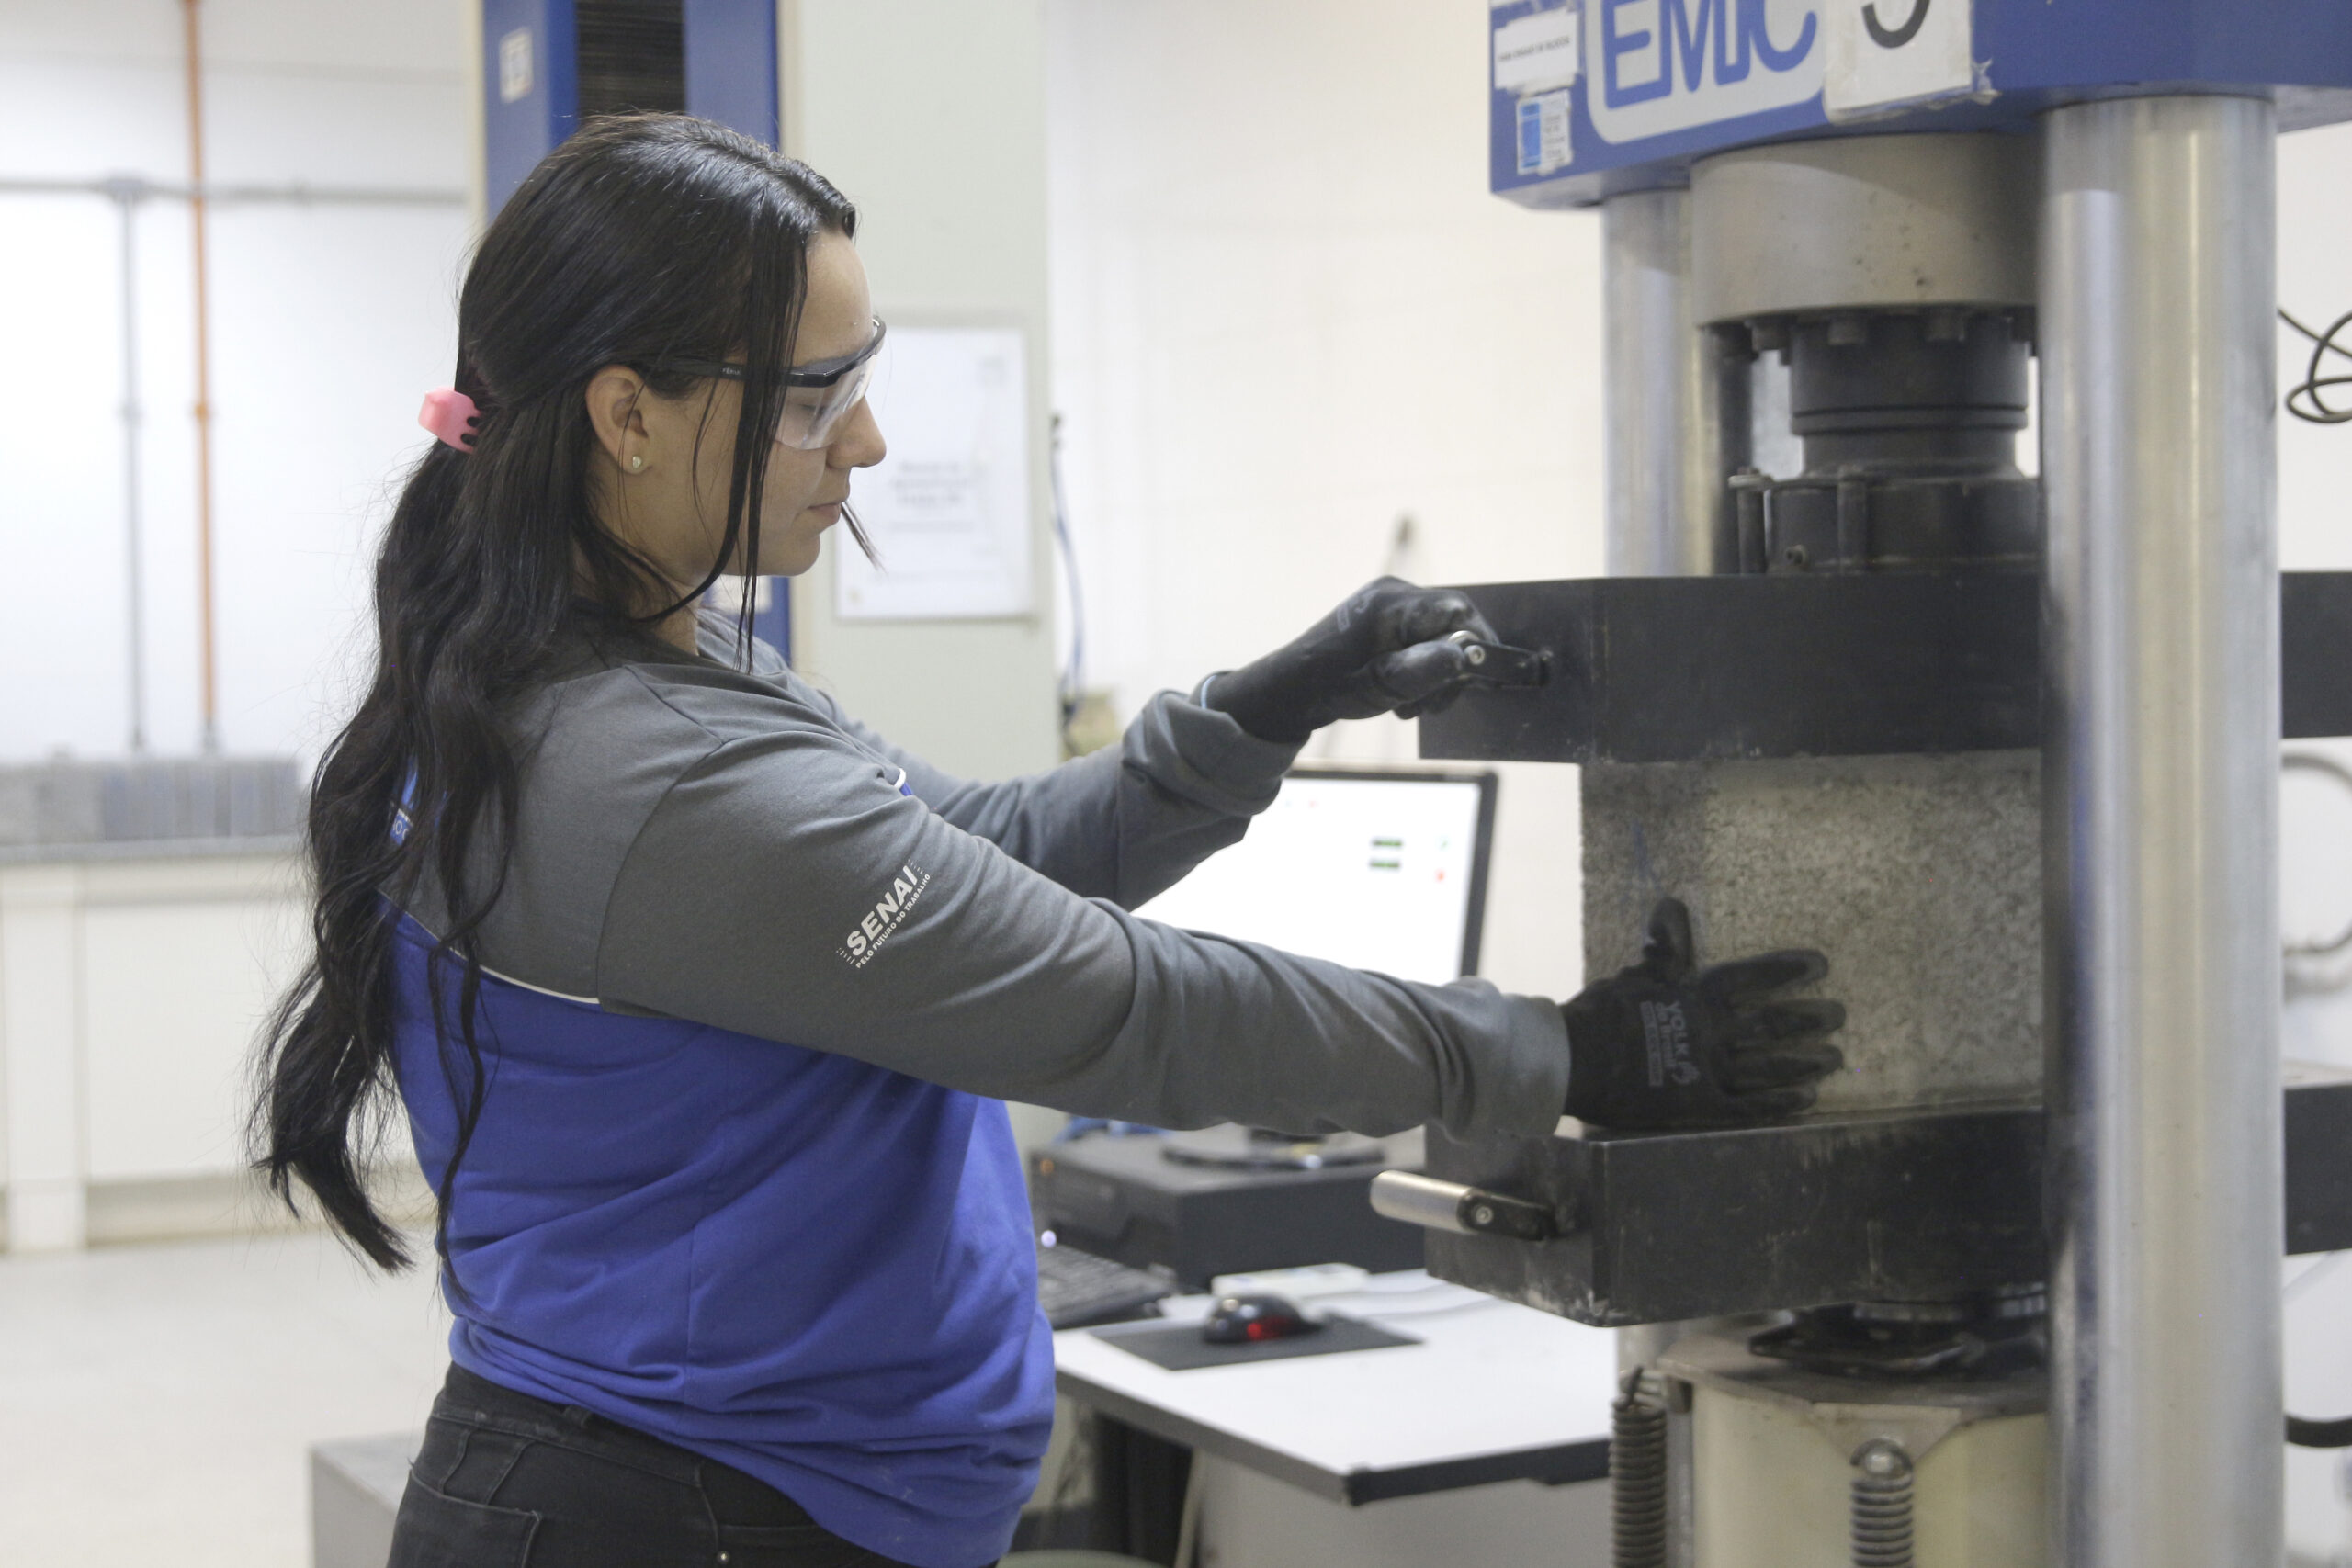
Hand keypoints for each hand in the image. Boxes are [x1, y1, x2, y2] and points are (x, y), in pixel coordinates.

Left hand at [1202, 577, 1498, 743]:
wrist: (1288, 690)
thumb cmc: (1328, 688)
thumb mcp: (1378, 686)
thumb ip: (1422, 670)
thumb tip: (1465, 656)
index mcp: (1392, 603)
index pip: (1457, 611)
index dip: (1474, 645)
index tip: (1471, 682)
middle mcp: (1393, 594)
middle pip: (1451, 623)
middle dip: (1450, 666)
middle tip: (1429, 706)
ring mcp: (1388, 604)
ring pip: (1438, 634)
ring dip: (1435, 672)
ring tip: (1409, 706)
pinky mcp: (1385, 619)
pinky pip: (1421, 637)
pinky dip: (1421, 666)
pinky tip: (1402, 693)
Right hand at [1560, 898, 1845, 1129]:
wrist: (1573, 1060)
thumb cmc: (1602, 1013)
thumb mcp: (1636, 972)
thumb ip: (1664, 945)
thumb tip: (1672, 903)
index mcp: (1696, 996)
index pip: (1752, 977)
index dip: (1787, 970)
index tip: (1820, 965)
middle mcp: (1711, 1032)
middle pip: (1772, 1023)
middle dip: (1809, 1018)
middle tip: (1839, 1015)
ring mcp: (1709, 1070)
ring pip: (1770, 1066)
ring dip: (1806, 1061)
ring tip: (1835, 1058)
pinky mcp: (1701, 1105)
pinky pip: (1750, 1107)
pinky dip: (1781, 1103)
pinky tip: (1809, 1099)